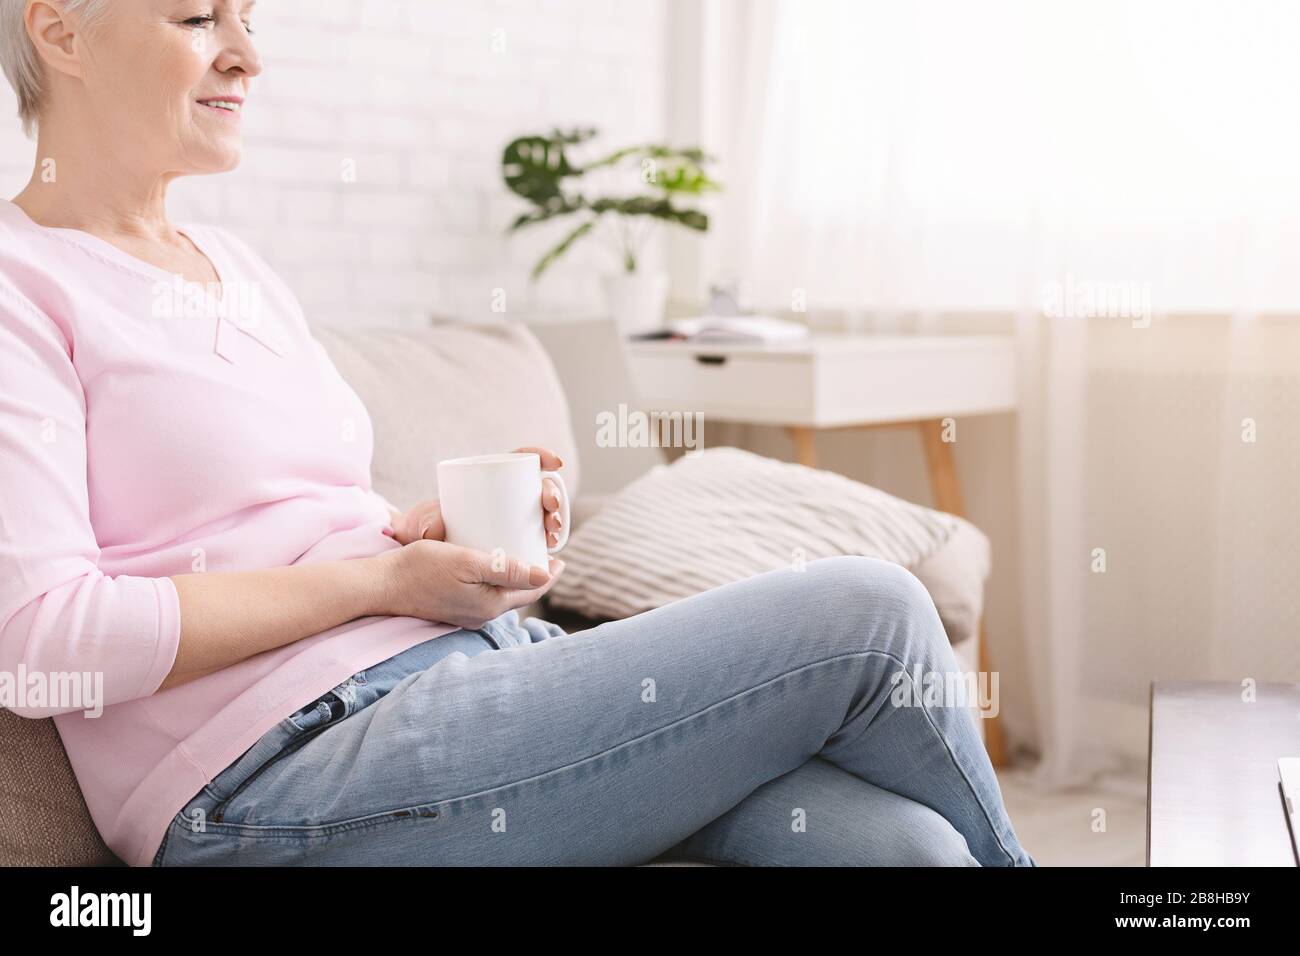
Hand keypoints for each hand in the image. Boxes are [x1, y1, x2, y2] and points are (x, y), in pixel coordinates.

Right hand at [372, 538, 564, 628]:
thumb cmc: (421, 568)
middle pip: (519, 595)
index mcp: (491, 605)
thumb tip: (544, 575)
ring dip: (514, 579)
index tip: (560, 557)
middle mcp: (482, 615)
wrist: (381, 586)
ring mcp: (467, 615)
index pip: (532, 591)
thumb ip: (505, 569)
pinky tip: (491, 566)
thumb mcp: (467, 561)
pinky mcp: (453, 609)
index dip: (549, 573)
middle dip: (534, 576)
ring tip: (521, 556)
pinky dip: (495, 581)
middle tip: (542, 552)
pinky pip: (485, 595)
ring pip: (501, 595)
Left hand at [384, 445, 565, 547]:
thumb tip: (438, 529)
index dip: (542, 456)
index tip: (554, 462)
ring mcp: (515, 521)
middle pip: (539, 489)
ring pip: (544, 515)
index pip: (521, 460)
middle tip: (550, 507)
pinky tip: (554, 546)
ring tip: (552, 529)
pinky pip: (540, 540)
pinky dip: (551, 541)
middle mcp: (508, 499)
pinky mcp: (517, 544)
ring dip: (556, 518)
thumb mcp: (421, 522)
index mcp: (490, 481)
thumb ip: (424, 522)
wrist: (422, 558)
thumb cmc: (424, 530)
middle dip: (553, 494)